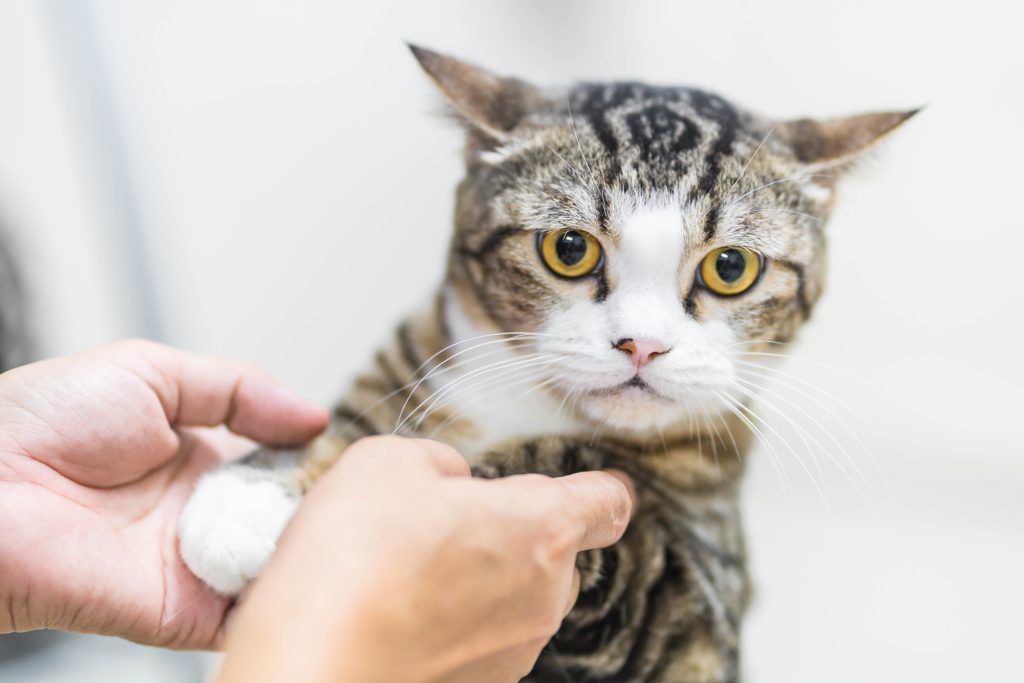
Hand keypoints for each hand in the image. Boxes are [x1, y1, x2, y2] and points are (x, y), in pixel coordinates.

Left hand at [0, 340, 327, 647]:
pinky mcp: (183, 611)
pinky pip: (246, 612)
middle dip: (323, 502)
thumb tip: (314, 414)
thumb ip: (238, 388)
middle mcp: (202, 513)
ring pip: (277, 562)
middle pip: (287, 515)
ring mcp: (195, 564)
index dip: (315, 456)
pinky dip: (282, 597)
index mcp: (199, 457)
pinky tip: (315, 566)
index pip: (280, 462)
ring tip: (352, 523)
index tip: (353, 449)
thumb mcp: (151, 372)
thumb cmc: (43, 420)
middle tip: (359, 488)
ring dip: (313, 546)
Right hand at [217, 436, 634, 682]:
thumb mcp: (388, 462)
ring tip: (407, 572)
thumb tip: (449, 483)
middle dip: (511, 532)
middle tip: (446, 523)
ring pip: (515, 598)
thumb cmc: (355, 562)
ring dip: (478, 580)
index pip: (608, 503)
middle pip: (554, 552)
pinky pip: (480, 641)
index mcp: (541, 526)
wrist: (313, 666)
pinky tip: (398, 612)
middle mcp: (543, 595)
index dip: (598, 488)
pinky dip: (451, 624)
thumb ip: (438, 462)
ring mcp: (513, 650)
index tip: (587, 486)